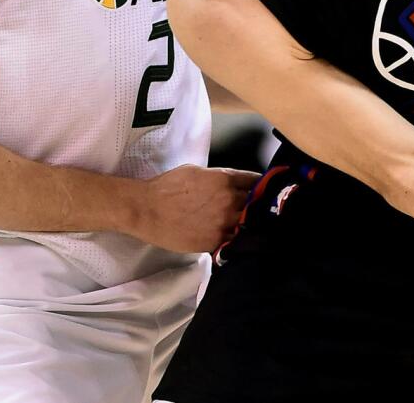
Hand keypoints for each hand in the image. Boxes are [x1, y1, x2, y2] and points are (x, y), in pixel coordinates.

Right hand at [132, 165, 261, 252]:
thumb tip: (230, 183)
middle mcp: (228, 200)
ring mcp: (223, 222)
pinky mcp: (215, 241)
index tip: (264, 189)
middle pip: (256, 203)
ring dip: (250, 224)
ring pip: (249, 224)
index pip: (256, 181)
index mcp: (224, 179)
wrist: (148, 210)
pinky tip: (237, 239)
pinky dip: (238, 239)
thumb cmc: (167, 188)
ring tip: (251, 226)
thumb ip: (218, 177)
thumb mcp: (196, 172)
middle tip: (261, 209)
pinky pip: (234, 241)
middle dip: (258, 205)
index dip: (261, 185)